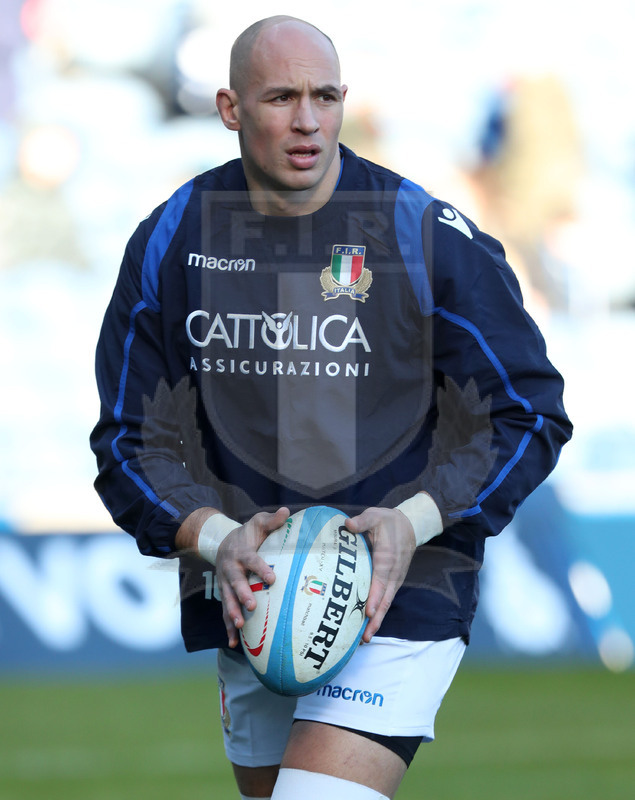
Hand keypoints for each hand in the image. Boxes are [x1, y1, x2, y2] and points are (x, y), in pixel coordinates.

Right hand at [215, 506, 289, 647]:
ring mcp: (225, 582)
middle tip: (252, 605)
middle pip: (235, 582)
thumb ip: (272, 520)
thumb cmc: (248, 534)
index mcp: (241, 552)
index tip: (272, 579)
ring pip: (227, 598)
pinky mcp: (225, 594)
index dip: (261, 568)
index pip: (251, 560)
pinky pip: (225, 611)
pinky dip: (228, 626)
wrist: (223, 542)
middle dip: (242, 594)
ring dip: (232, 612)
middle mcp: (230, 568)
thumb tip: (287, 512)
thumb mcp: (258, 522)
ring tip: (240, 625)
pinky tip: (233, 643)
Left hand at [345, 507, 415, 642]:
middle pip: (385, 599)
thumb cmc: (387, 521)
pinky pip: (385, 599)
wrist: (409, 525)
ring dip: (377, 621)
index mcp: (388, 557)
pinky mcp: (392, 582)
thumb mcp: (375, 515)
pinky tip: (368, 625)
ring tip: (364, 638)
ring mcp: (394, 579)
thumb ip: (362, 521)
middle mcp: (393, 572)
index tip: (368, 612)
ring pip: (386, 603)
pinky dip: (378, 613)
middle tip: (365, 637)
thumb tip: (348, 524)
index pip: (381, 580)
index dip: (374, 597)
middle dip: (376, 619)